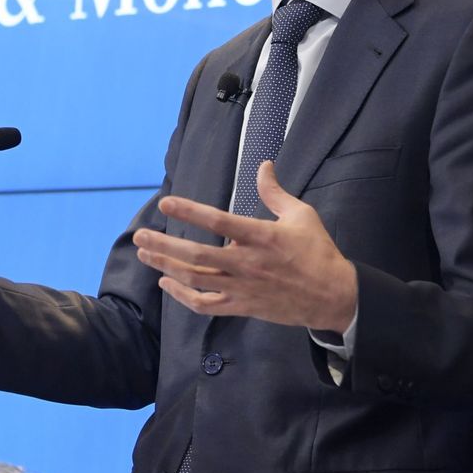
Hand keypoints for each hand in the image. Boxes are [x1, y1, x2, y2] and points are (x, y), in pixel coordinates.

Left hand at [133, 161, 356, 329]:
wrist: (333, 296)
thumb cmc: (318, 252)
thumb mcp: (302, 215)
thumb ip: (275, 192)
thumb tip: (264, 165)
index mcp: (261, 236)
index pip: (219, 221)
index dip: (190, 212)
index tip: (166, 202)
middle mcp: (247, 263)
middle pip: (197, 255)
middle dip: (164, 245)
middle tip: (140, 236)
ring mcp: (242, 287)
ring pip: (196, 279)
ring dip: (167, 266)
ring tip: (145, 254)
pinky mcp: (242, 307)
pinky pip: (206, 304)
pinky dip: (183, 296)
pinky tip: (167, 283)